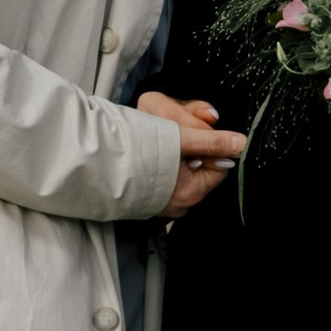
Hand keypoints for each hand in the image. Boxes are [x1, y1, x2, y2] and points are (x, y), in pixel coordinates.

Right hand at [136, 90, 246, 218]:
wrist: (88, 161)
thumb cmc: (133, 148)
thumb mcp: (178, 137)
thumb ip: (212, 139)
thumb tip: (241, 143)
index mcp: (191, 193)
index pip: (218, 161)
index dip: (208, 139)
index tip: (189, 126)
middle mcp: (179, 205)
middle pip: (200, 163)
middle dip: (188, 140)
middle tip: (166, 127)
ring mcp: (161, 203)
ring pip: (181, 166)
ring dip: (173, 147)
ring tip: (151, 136)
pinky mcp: (146, 198)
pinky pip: (164, 175)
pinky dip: (159, 159)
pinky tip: (144, 149)